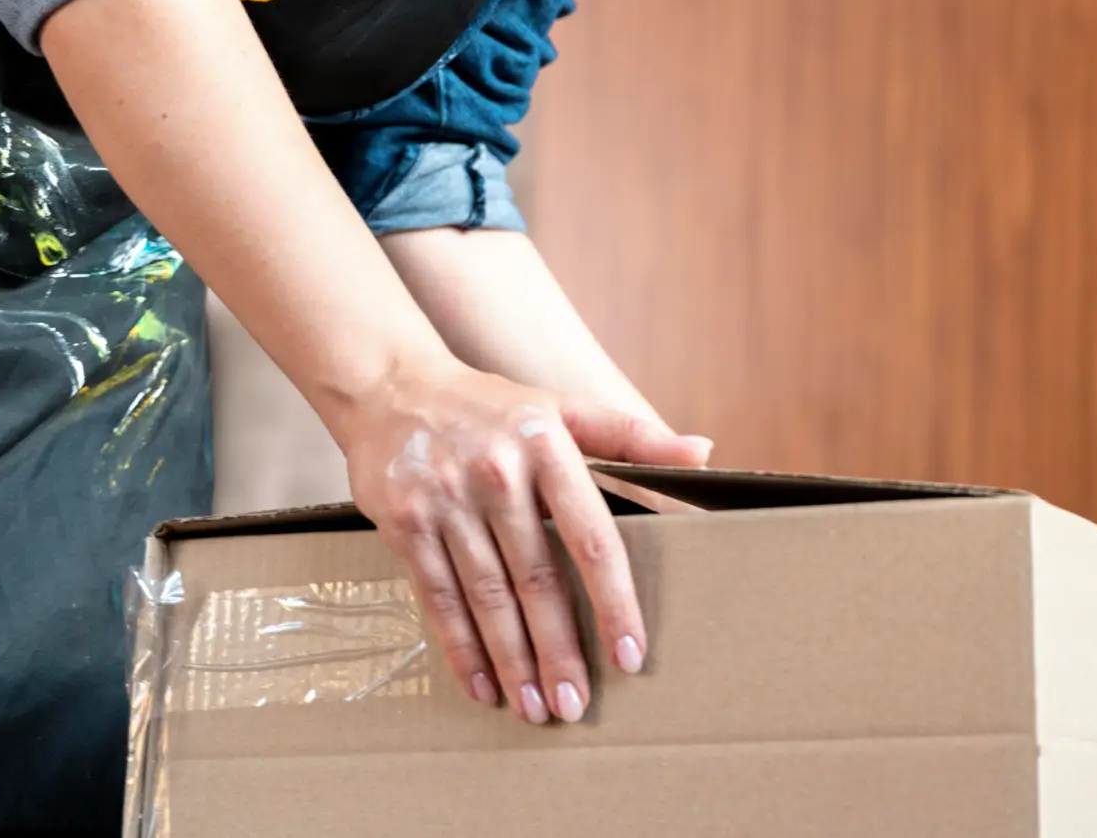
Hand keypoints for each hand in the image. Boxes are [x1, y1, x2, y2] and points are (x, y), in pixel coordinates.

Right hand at [333, 359, 713, 724]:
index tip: (631, 654)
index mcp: (548, 447)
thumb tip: (704, 452)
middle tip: (575, 705)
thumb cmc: (493, 407)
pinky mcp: (405, 524)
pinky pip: (438, 597)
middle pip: (536, 579)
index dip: (613, 600)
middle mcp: (497, 474)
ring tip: (535, 708)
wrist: (392, 387)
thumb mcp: (564, 407)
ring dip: (512, 660)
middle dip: (559, 649)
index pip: (591, 537)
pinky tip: (481, 687)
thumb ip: (633, 435)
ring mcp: (447, 500)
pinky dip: (461, 648)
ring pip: (487, 598)